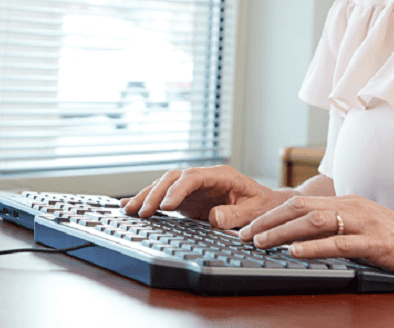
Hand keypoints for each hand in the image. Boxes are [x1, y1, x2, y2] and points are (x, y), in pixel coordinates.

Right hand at [120, 165, 293, 228]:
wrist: (265, 204)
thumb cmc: (262, 206)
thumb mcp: (254, 211)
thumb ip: (235, 214)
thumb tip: (214, 218)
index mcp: (220, 175)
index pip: (193, 177)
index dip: (178, 190)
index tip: (167, 207)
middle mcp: (203, 177)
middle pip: (174, 178)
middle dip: (155, 193)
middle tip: (142, 212)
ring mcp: (194, 187)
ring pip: (165, 185)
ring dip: (146, 196)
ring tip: (128, 210)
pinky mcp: (187, 198)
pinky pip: (164, 196)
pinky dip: (148, 200)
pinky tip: (130, 206)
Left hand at [238, 194, 393, 287]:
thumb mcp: (367, 229)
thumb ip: (341, 229)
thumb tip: (305, 238)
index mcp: (349, 202)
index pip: (302, 201)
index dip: (272, 213)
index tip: (249, 225)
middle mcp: (354, 207)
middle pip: (301, 206)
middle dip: (268, 220)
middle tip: (244, 234)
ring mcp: (366, 223)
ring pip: (315, 221)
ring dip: (283, 231)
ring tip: (261, 242)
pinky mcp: (377, 243)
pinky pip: (340, 243)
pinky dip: (314, 247)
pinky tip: (296, 252)